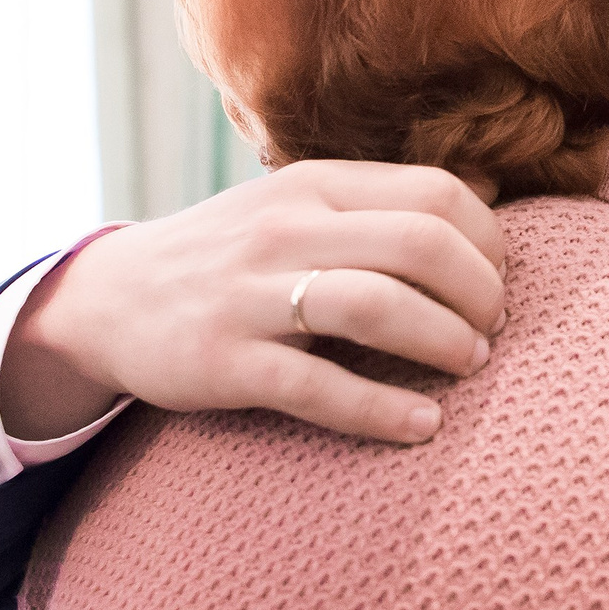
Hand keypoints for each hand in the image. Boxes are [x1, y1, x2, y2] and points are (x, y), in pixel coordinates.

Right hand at [0, 161, 507, 445]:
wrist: (108, 300)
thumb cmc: (234, 255)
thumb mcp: (299, 204)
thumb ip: (379, 203)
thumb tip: (489, 200)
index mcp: (316, 183)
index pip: (438, 194)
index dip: (489, 242)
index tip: (500, 281)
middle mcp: (287, 228)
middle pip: (421, 244)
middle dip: (480, 291)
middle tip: (496, 329)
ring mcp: (252, 295)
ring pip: (378, 307)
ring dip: (445, 341)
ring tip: (472, 364)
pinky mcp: (227, 362)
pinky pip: (319, 388)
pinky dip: (383, 410)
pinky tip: (424, 426)